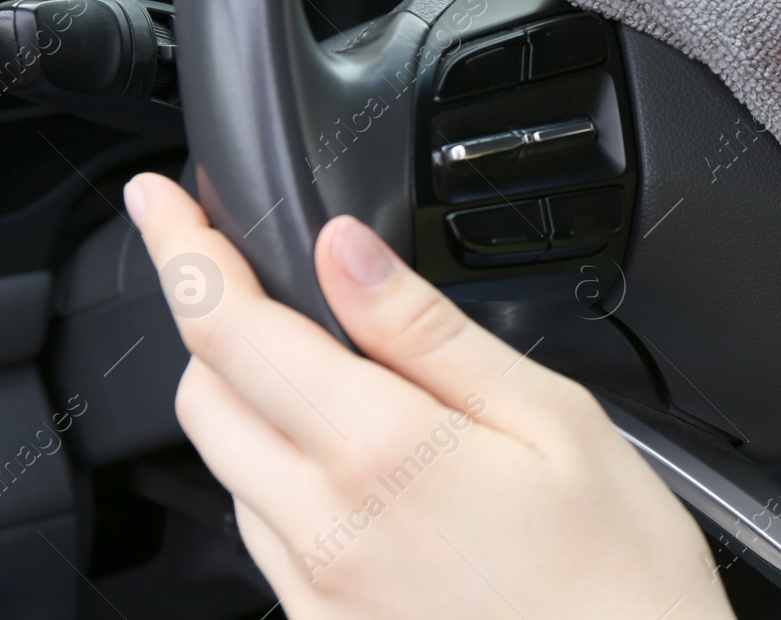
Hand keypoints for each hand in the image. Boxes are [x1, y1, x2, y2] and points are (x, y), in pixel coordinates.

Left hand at [125, 173, 733, 619]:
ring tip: (337, 377)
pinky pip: (265, 537)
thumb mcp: (553, 418)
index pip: (232, 329)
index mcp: (379, 452)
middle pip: (205, 396)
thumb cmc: (620, 576)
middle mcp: (323, 530)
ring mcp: (315, 594)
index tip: (160, 201)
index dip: (183, 250)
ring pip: (228, 467)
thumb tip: (348, 252)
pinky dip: (282, 478)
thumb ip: (431, 334)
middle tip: (262, 278)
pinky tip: (361, 470)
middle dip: (214, 320)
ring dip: (249, 401)